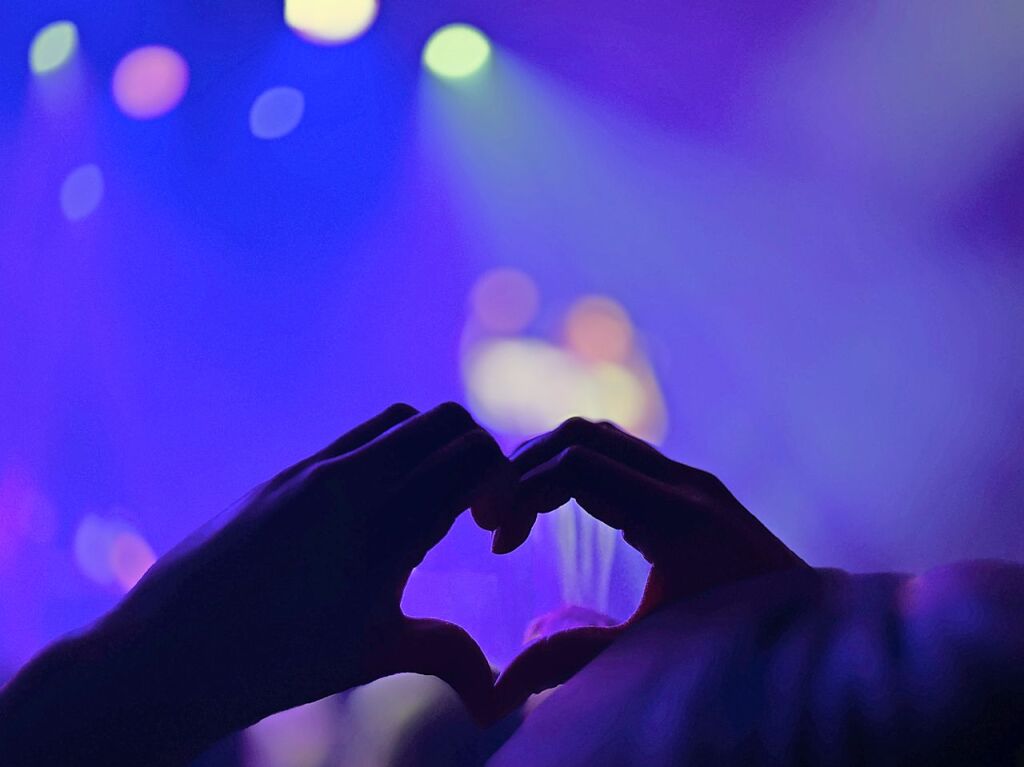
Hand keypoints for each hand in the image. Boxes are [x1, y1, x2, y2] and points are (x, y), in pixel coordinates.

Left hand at [0, 403, 513, 764]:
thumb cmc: (276, 662)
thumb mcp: (371, 655)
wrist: (169, 651)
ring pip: (399, 419)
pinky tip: (371, 514)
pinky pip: (355, 438)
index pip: (472, 456)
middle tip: (468, 513)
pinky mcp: (284, 473)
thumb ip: (445, 654)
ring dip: (428, 448)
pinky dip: (387, 455)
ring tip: (417, 511)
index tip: (492, 530)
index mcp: (383, 527)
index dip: (503, 484)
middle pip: (444, 421)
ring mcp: (313, 470)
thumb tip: (497, 692)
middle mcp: (351, 482)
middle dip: (475, 455)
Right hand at [488, 417, 807, 715]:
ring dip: (549, 463)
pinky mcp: (690, 489)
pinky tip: (559, 514)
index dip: (522, 495)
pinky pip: (620, 455)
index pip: (577, 467)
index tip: (498, 543)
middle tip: (492, 520)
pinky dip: (577, 469)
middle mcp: (685, 484)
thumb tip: (500, 681)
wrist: (822, 639)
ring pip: (601, 437)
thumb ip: (576, 658)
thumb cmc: (742, 651)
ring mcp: (691, 480)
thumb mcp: (654, 657)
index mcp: (678, 517)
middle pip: (582, 435)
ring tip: (515, 512)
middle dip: (525, 468)